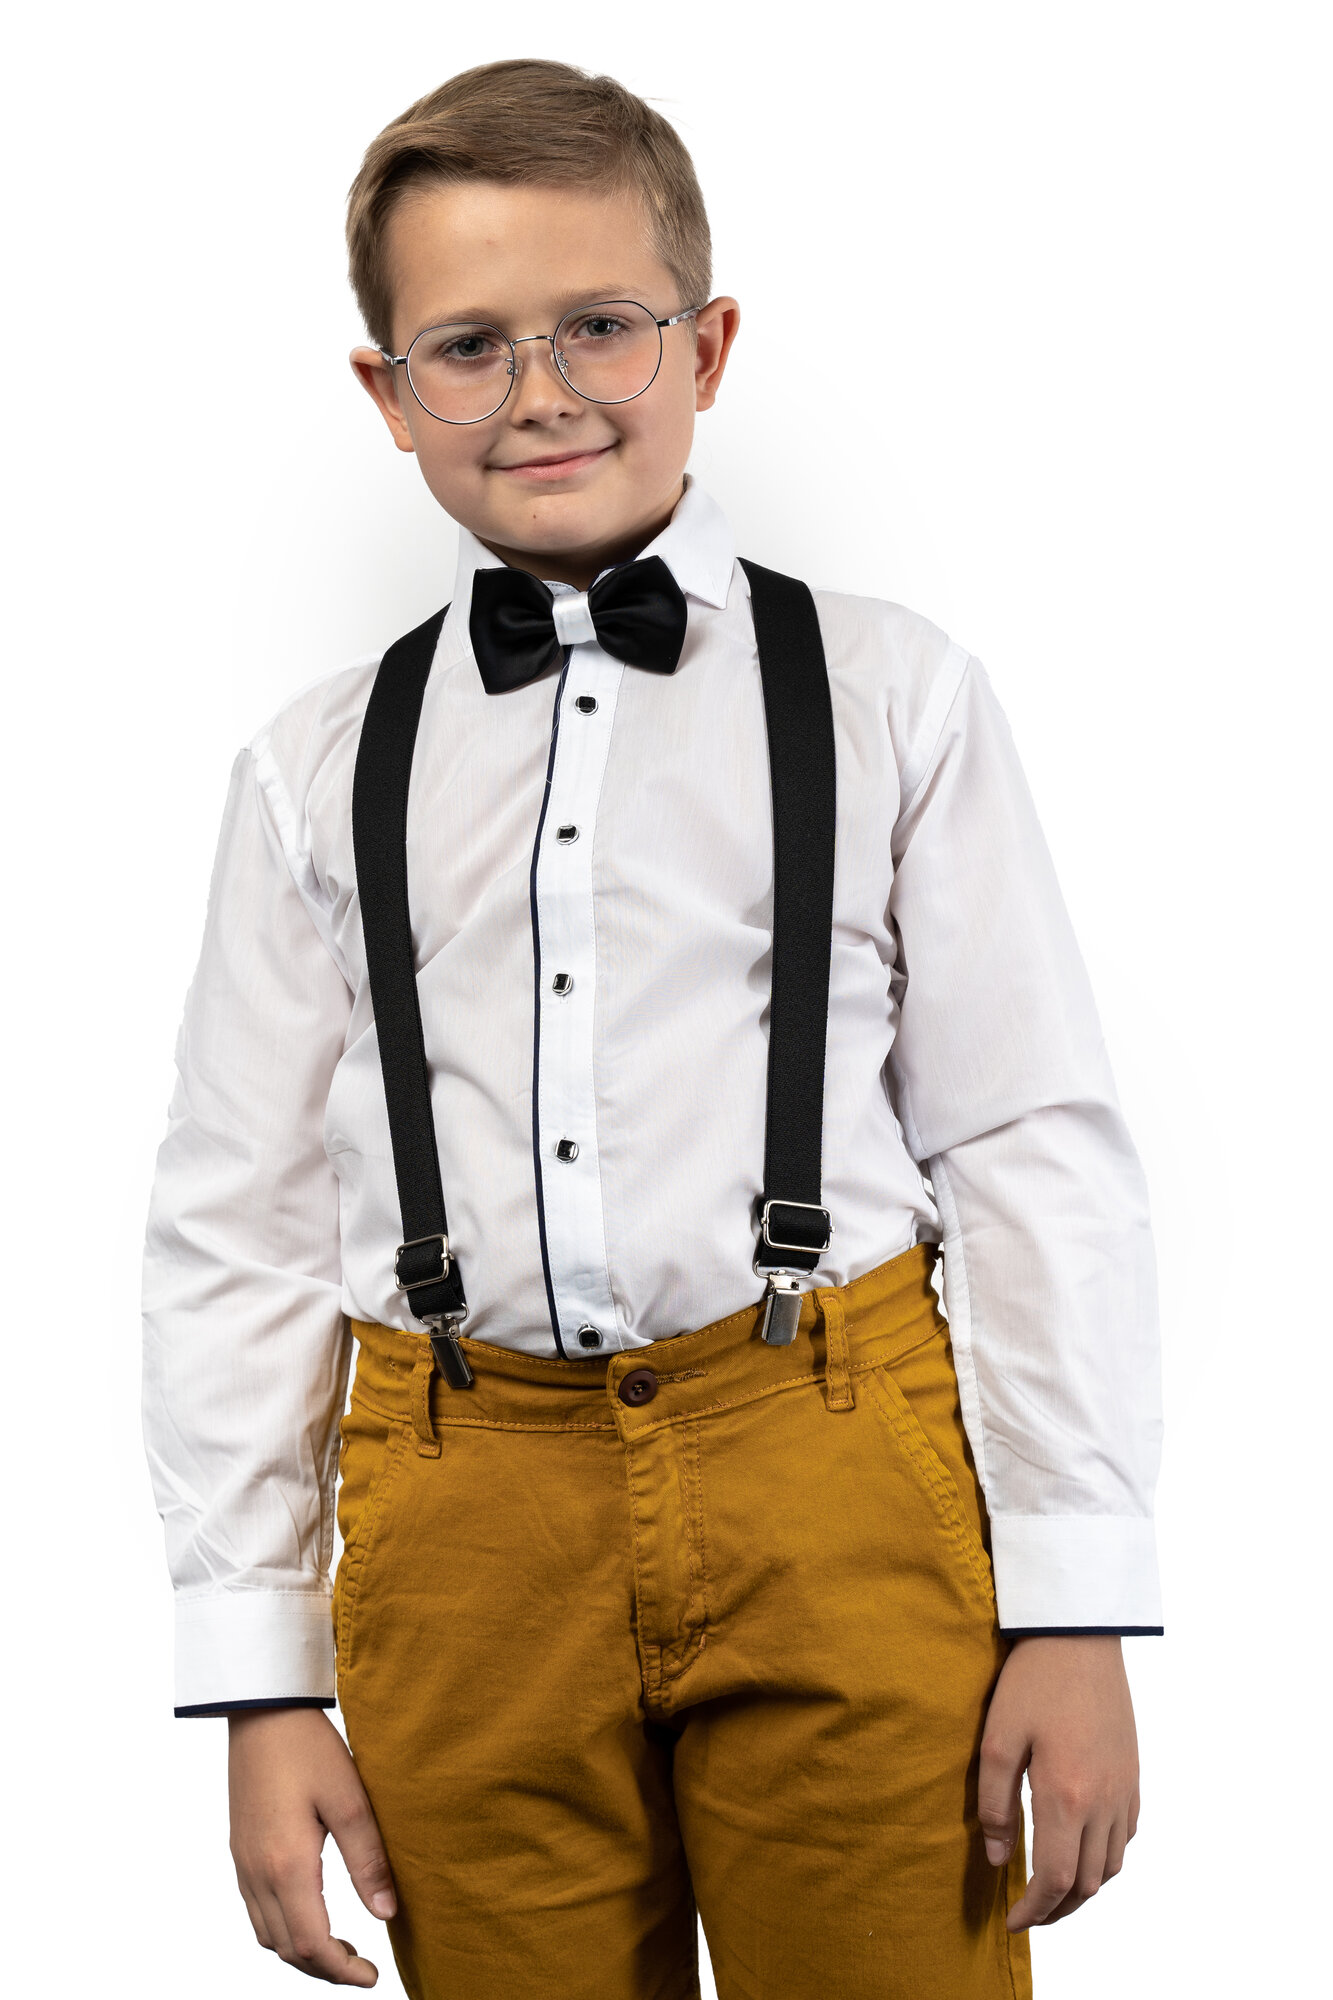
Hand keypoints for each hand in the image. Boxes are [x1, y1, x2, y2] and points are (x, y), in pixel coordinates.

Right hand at [228, 1706, 396, 1984]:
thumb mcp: (350, 1799)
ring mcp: (243, 1864)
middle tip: (362, 1967)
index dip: (342, 1971)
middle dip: (324, 1969)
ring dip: (302, 1952)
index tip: (372, 1977)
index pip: (311, 1944)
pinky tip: (310, 1913)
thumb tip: (387, 1913)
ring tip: (341, 1946)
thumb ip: (367, 1860)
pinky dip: (283, 1929)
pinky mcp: (240, 1852)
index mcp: (287, 1865)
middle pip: (287, 1950)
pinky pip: (257, 1911)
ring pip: (268, 1936)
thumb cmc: (308, 1748)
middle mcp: (258, 1873)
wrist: (262, 1711)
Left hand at [979, 1635, 1139, 1930]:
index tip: (1011, 1921)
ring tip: (1052, 1890)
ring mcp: (1124, 1789)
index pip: (1053, 1880)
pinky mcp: (1133, 1774)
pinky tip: (1080, 1849)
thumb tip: (998, 1858)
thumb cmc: (1033, 1681)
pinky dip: (1104, 1858)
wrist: (1080, 1635)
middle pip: (1086, 1883)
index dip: (1033, 1911)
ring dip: (1082, 1889)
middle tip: (1028, 1913)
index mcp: (1065, 1797)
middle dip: (1056, 1910)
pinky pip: (1126, 1836)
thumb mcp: (997, 1738)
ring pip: (1111, 1866)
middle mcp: (1102, 1802)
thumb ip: (995, 1804)